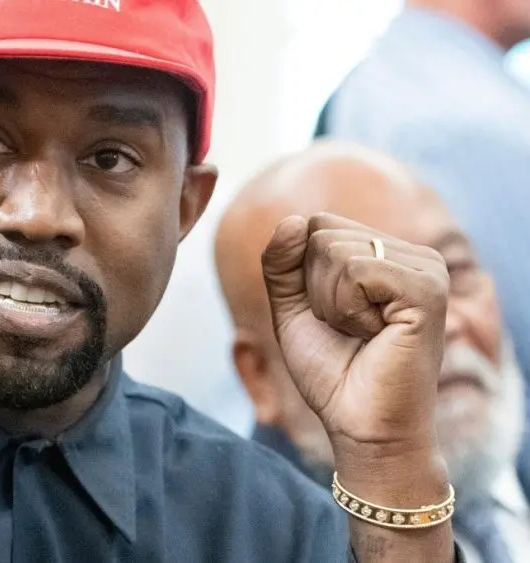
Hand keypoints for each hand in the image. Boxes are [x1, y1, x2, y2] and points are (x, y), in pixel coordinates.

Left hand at [261, 213, 447, 454]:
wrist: (360, 426)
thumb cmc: (332, 371)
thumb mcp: (292, 309)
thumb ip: (282, 262)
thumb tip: (292, 219)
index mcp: (385, 253)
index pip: (315, 225)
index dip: (302, 275)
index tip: (329, 316)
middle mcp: (411, 254)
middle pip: (322, 233)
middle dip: (314, 289)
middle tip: (346, 329)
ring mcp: (425, 268)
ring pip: (335, 250)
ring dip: (330, 303)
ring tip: (361, 334)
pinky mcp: (427, 290)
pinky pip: (357, 272)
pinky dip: (347, 310)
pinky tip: (374, 335)